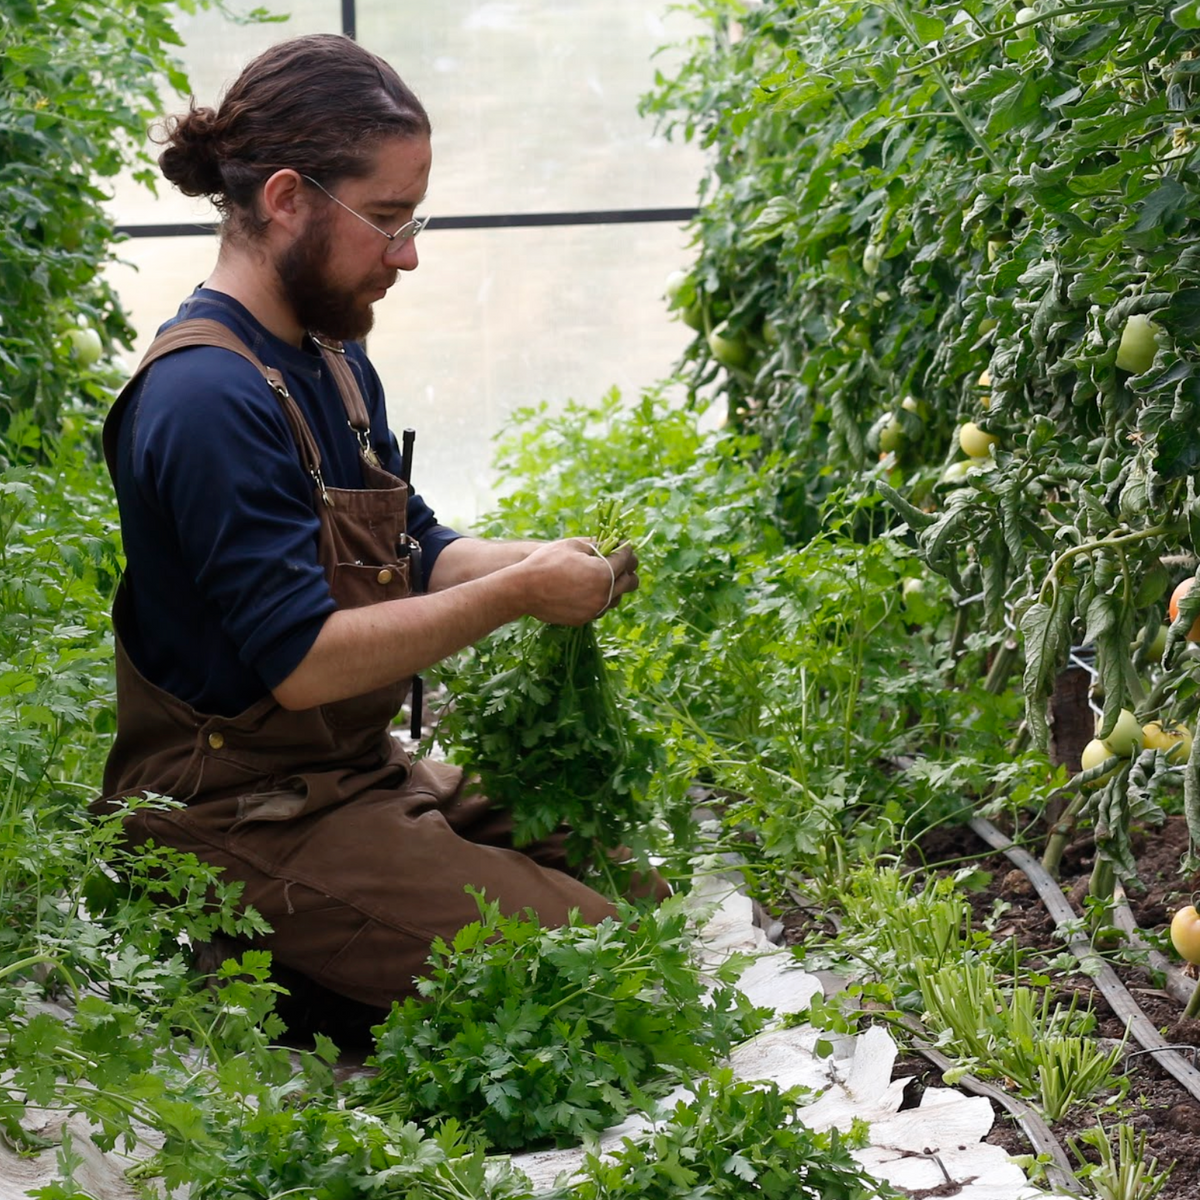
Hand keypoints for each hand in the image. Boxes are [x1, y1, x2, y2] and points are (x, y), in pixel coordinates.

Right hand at [517, 537, 638, 625]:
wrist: (523, 589)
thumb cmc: (547, 562)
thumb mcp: (573, 545)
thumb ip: (596, 544)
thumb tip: (610, 543)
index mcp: (604, 573)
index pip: (626, 559)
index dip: (627, 549)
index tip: (623, 546)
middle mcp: (604, 594)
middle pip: (631, 582)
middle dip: (628, 569)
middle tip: (620, 561)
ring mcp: (595, 609)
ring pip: (618, 598)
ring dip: (615, 586)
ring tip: (603, 575)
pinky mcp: (585, 619)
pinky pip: (601, 608)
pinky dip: (600, 598)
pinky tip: (589, 588)